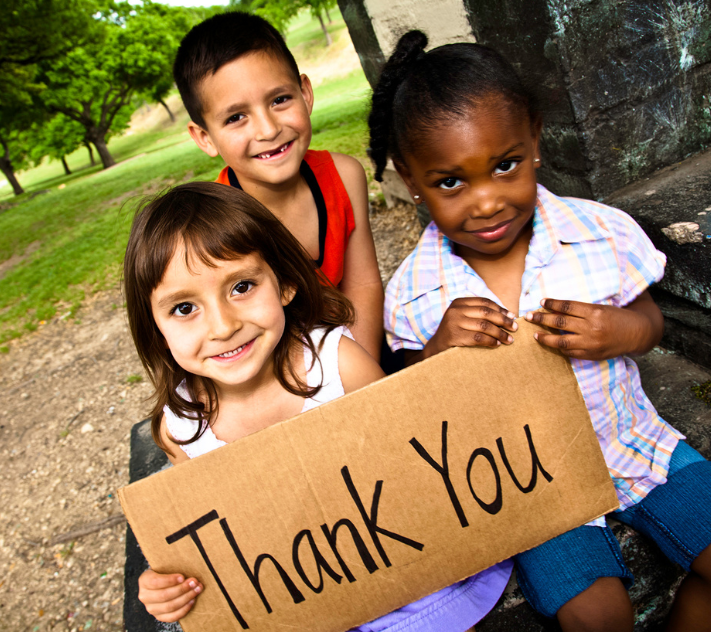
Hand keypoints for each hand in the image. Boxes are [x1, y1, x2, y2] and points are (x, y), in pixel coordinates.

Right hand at [138, 568, 202, 622]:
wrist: (161, 583)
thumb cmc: (165, 572)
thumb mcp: (165, 565)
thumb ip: (173, 566)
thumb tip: (189, 566)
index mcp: (144, 580)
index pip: (155, 582)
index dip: (169, 580)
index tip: (182, 577)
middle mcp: (145, 596)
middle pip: (164, 595)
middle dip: (182, 589)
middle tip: (194, 582)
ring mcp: (151, 608)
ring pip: (169, 606)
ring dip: (186, 598)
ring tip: (196, 590)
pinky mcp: (159, 616)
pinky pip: (172, 617)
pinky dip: (184, 609)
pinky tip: (192, 600)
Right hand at [423, 297, 517, 359]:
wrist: (436, 348)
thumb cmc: (455, 332)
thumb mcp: (463, 317)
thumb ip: (479, 314)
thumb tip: (508, 315)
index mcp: (459, 302)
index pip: (484, 302)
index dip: (500, 309)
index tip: (512, 316)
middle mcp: (455, 310)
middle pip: (486, 312)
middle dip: (504, 320)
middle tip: (515, 328)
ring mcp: (454, 323)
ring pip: (484, 326)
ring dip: (500, 333)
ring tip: (509, 339)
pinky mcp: (454, 336)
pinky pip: (478, 338)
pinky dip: (491, 341)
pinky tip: (497, 344)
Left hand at [526, 293, 662, 359]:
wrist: (637, 333)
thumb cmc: (617, 317)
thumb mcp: (601, 308)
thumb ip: (580, 310)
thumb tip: (555, 309)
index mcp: (594, 312)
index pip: (567, 306)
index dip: (552, 304)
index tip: (541, 302)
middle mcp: (592, 328)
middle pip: (560, 323)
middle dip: (542, 319)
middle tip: (529, 316)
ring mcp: (591, 343)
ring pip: (561, 341)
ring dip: (545, 337)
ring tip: (535, 334)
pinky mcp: (591, 355)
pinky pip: (570, 352)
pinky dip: (559, 347)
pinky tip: (550, 343)